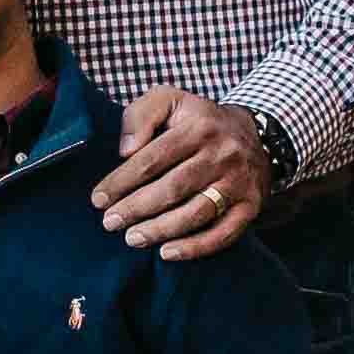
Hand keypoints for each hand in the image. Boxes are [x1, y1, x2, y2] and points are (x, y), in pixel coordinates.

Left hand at [95, 84, 273, 261]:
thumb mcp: (169, 100)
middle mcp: (222, 155)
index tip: (98, 199)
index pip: (153, 159)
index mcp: (199, 128)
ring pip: (196, 213)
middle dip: (136, 208)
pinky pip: (223, 233)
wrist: (255, 134)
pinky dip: (194, 247)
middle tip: (110, 222)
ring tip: (132, 238)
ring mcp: (238, 182)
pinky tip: (167, 253)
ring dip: (160, 230)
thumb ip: (140, 115)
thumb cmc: (199, 121)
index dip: (122, 181)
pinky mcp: (250, 206)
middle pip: (173, 188)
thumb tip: (125, 151)